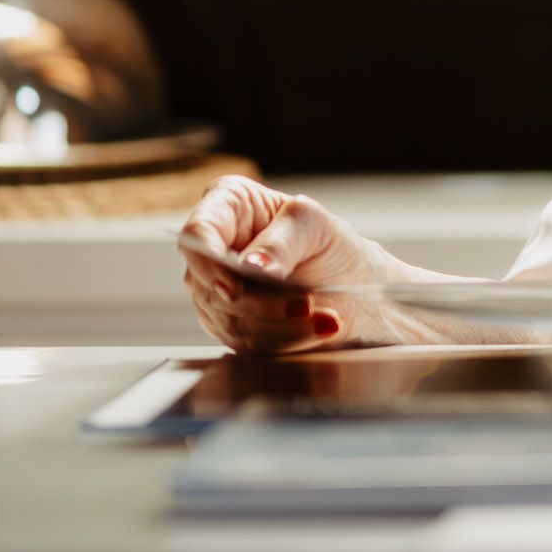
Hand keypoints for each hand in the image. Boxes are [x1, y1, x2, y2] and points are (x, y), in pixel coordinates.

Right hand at [175, 176, 393, 353]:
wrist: (354, 285)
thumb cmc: (331, 244)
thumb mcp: (316, 226)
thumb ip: (282, 241)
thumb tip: (252, 265)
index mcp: (228, 207)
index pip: (197, 234)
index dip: (208, 264)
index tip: (235, 287)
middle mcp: (213, 251)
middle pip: (210, 287)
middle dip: (261, 303)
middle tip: (305, 303)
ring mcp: (217, 291)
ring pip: (229, 320)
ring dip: (280, 325)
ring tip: (324, 317)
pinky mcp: (231, 325)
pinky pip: (246, 344)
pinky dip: (285, 341)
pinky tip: (317, 329)